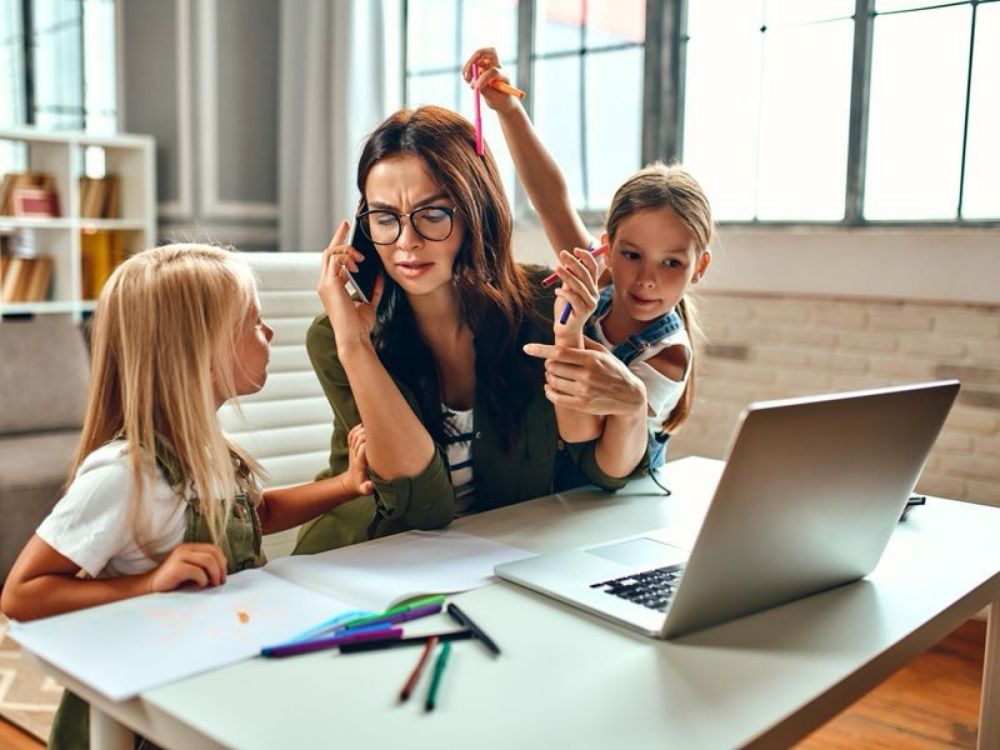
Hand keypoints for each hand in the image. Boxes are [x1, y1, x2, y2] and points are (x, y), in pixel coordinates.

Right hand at [146, 543, 227, 592]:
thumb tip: (223, 572)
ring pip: (208, 560)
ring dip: (215, 574)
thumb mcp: (192, 570)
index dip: (222, 561)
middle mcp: (185, 549)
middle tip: (220, 582)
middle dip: (221, 568)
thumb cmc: (174, 582)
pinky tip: (200, 585)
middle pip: (213, 553)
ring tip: (213, 584)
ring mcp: (179, 557)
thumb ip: (205, 567)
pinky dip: (203, 579)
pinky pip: (197, 571)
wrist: (150, 588)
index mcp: (190, 547)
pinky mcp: (176, 567)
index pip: (213, 549)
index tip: (223, 576)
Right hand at [317, 220, 384, 353]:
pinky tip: (357, 264)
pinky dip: (346, 257)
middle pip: (328, 251)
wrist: (354, 337)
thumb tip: (380, 274)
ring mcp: (325, 284)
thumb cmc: (359, 325)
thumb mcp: (369, 302)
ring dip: (346, 249)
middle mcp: (325, 283)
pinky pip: (335, 260)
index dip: (338, 244)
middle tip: (346, 223)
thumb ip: (373, 288)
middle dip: (338, 236)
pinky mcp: (329, 285)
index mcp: (332, 286)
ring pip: (330, 253)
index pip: (332, 260)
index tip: (346, 231)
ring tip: (360, 257)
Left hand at [345, 423, 374, 495]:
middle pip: (359, 438)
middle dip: (368, 434)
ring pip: (355, 434)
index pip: (363, 447)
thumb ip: (367, 488)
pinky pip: (352, 434)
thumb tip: (369, 485)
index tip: (380, 443)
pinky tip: (364, 426)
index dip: (370, 443)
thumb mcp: (365, 489)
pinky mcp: (352, 447)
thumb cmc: (361, 485)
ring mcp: (352, 449)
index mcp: (359, 463)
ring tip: (374, 429)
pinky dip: (357, 429)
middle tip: (379, 433)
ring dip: (363, 430)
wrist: (351, 482)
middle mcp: (355, 454)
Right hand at [462, 47, 518, 114]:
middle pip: (489, 52)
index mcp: (504, 75)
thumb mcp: (494, 100)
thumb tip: (474, 82)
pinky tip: (467, 80)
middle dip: (475, 59)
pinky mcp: (482, 68)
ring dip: (469, 66)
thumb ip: (485, 91)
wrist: (502, 102)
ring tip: (466, 80)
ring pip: (478, 57)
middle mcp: (498, 67)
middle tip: (466, 74)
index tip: (477, 89)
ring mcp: (490, 66)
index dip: (483, 79)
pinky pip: (473, 64)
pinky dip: (467, 70)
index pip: (493, 72)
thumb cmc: (500, 101)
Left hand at [523, 343, 646, 417]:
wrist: (629, 396)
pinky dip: (549, 391)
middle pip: (553, 367)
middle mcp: (587, 375)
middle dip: (548, 364)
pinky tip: (550, 387)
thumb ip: (585, 342)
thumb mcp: (604, 353)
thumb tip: (567, 330)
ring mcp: (584, 391)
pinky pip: (556, 398)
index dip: (541, 350)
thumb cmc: (614, 371)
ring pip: (552, 381)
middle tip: (551, 364)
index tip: (527, 348)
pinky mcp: (582, 405)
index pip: (560, 353)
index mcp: (591, 359)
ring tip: (553, 375)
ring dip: (549, 377)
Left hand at [553, 247, 602, 341]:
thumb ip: (569, 278)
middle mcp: (594, 294)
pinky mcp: (583, 312)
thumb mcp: (566, 290)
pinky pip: (574, 298)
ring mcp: (590, 304)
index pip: (593, 268)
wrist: (564, 329)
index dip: (586, 257)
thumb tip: (567, 260)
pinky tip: (556, 292)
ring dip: (567, 275)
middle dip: (574, 262)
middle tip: (562, 254)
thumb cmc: (565, 309)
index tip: (575, 249)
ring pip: (579, 285)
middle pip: (586, 274)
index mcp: (592, 287)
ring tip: (556, 268)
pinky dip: (564, 293)